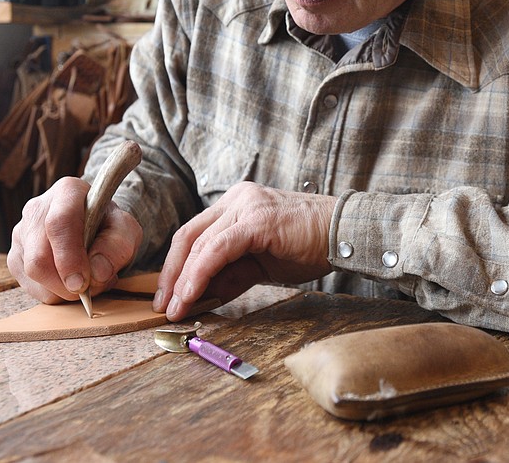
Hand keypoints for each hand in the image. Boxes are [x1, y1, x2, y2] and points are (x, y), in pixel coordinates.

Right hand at [7, 176, 143, 304]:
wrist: (96, 225)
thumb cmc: (109, 225)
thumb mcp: (126, 230)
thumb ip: (118, 246)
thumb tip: (98, 272)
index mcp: (67, 193)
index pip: (59, 224)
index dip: (69, 258)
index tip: (82, 283)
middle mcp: (36, 209)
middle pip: (39, 257)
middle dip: (66, 283)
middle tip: (93, 286)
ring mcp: (21, 233)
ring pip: (33, 275)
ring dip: (63, 290)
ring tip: (87, 279)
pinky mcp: (15, 256)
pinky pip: (30, 286)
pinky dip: (54, 293)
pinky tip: (70, 281)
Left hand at [154, 182, 334, 320]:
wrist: (345, 234)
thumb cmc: (309, 246)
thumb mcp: (261, 263)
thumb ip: (232, 275)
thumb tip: (202, 296)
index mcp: (236, 204)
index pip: (194, 234)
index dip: (176, 267)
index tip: (168, 298)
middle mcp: (236, 198)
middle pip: (188, 236)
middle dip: (171, 275)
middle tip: (163, 308)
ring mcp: (245, 205)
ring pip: (199, 243)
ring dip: (183, 280)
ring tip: (175, 309)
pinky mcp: (256, 220)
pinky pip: (218, 249)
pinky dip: (200, 273)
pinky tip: (192, 295)